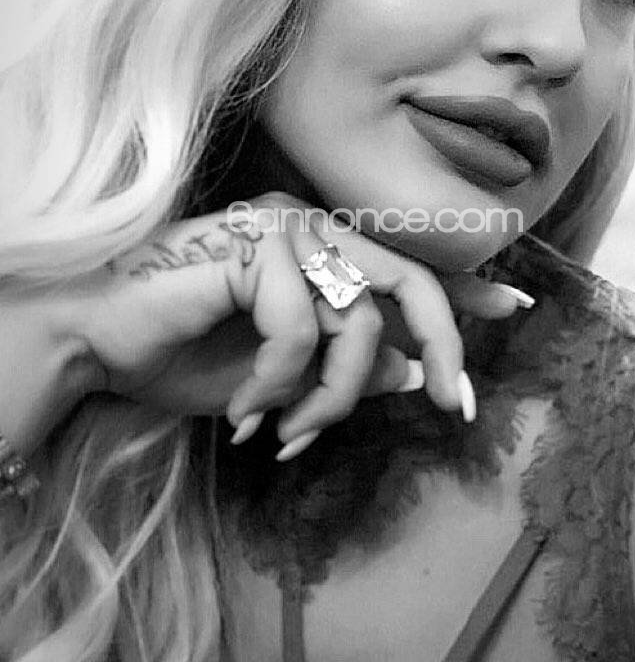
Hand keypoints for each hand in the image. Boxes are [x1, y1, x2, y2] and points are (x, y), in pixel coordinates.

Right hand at [65, 193, 532, 458]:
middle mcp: (310, 227)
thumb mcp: (279, 379)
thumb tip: (409, 374)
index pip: (407, 266)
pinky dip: (280, 383)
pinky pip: (303, 328)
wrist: (92, 343)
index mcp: (319, 251)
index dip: (464, 289)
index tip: (516, 306)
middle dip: (443, 349)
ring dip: (330, 399)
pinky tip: (244, 409)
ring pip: (360, 320)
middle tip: (453, 409)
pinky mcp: (255, 242)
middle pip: (411, 282)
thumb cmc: (178, 356)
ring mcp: (283, 228)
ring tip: (285, 434)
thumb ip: (344, 367)